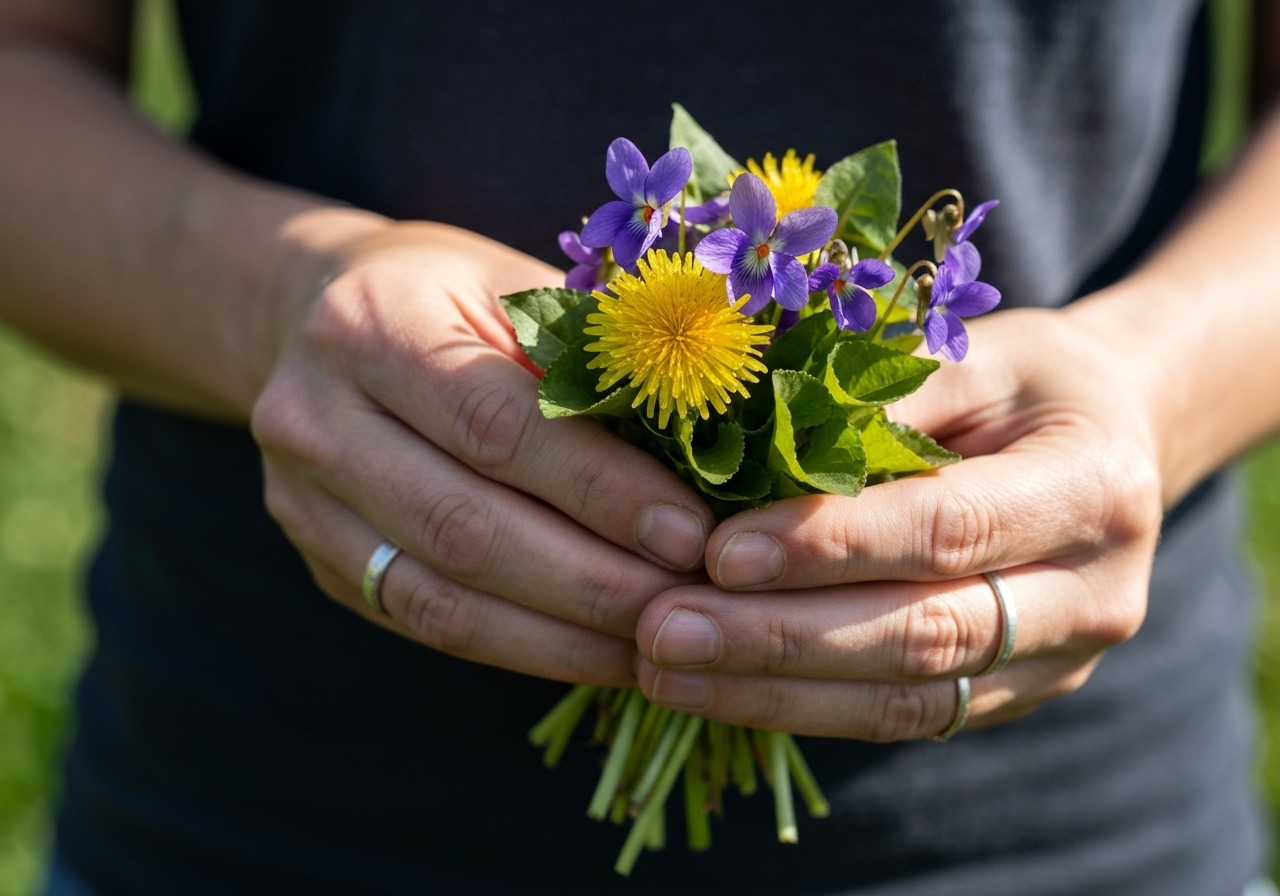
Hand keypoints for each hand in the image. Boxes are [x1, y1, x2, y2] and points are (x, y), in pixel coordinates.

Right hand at [251, 219, 715, 685]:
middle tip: (690, 604)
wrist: (317, 321)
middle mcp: (315, 419)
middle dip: (591, 581)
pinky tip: (596, 651)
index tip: (691, 534)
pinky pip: (428, 625)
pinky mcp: (324, 564)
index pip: (497, 426)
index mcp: (371, 326)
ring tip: (657, 643)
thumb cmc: (449, 297)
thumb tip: (711, 447)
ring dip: (562, 636)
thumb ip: (592, 358)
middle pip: (463, 527)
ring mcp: (303, 503)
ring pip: (440, 598)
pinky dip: (522, 648)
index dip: (600, 490)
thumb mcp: (515, 289)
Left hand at [633, 307, 1163, 738]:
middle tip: (663, 629)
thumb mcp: (973, 354)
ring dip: (773, 690)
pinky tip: (716, 688)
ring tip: (663, 669)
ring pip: (903, 698)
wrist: (1113, 444)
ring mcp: (1056, 663)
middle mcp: (1093, 595)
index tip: (717, 552)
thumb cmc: (1028, 382)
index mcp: (1093, 487)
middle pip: (922, 633)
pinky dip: (800, 707)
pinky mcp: (1009, 697)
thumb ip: (881, 400)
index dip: (832, 545)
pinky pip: (899, 717)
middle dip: (779, 638)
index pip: (948, 528)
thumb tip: (753, 451)